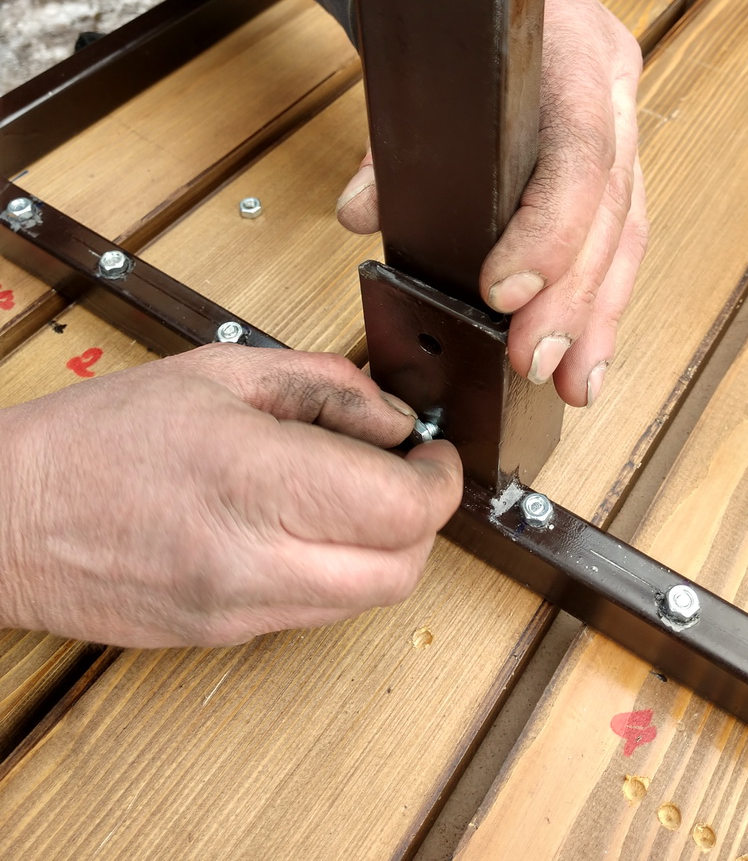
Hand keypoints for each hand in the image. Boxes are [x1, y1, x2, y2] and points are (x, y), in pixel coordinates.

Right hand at [0, 346, 461, 647]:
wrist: (6, 517)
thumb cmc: (97, 436)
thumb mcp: (220, 373)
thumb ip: (326, 387)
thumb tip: (394, 417)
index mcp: (256, 480)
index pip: (403, 509)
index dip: (440, 479)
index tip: (434, 451)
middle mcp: (255, 562)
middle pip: (402, 570)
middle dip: (424, 519)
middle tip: (405, 471)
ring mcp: (240, 611)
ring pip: (367, 600)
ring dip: (386, 549)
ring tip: (352, 492)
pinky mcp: (224, 637)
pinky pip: (317, 613)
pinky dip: (339, 572)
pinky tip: (306, 525)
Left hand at [337, 0, 647, 407]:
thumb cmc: (452, 10)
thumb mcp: (416, 60)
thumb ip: (394, 139)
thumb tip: (364, 212)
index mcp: (573, 52)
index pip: (581, 155)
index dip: (550, 232)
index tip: (504, 292)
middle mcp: (614, 86)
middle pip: (613, 208)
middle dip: (575, 298)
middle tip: (535, 364)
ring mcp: (624, 117)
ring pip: (628, 231)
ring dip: (599, 315)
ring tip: (575, 381)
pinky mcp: (616, 150)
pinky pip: (621, 232)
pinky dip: (600, 294)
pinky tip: (587, 344)